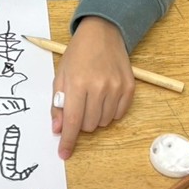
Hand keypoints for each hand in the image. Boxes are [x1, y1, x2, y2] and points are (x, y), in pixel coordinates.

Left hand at [52, 17, 133, 158]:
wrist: (102, 33)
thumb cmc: (77, 54)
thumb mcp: (60, 75)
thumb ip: (58, 104)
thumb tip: (58, 129)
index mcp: (77, 83)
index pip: (73, 121)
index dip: (68, 141)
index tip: (64, 154)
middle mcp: (98, 86)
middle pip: (88, 125)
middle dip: (80, 122)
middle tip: (79, 104)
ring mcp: (116, 87)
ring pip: (103, 122)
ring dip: (95, 117)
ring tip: (92, 98)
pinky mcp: (130, 88)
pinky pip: (118, 115)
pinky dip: (109, 112)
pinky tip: (105, 96)